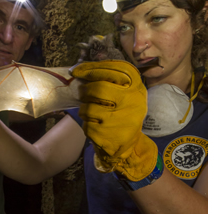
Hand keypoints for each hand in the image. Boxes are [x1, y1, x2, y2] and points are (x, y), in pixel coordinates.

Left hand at [70, 60, 157, 180]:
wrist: (128, 145)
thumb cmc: (123, 113)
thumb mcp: (126, 93)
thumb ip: (110, 79)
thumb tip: (80, 69)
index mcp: (137, 88)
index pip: (112, 70)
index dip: (91, 68)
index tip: (76, 70)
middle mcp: (132, 103)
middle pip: (98, 88)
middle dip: (85, 90)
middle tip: (83, 93)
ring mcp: (120, 120)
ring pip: (88, 108)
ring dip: (84, 109)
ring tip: (91, 112)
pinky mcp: (108, 136)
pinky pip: (87, 125)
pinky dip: (87, 124)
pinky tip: (96, 126)